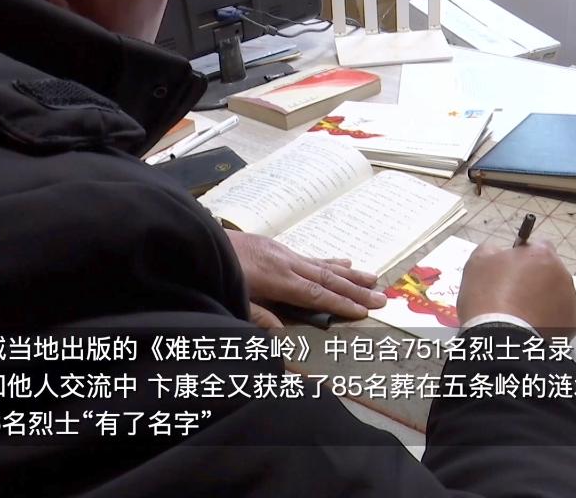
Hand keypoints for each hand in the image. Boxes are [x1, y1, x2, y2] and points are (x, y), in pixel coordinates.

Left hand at [225, 231, 385, 327]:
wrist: (195, 239)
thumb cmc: (213, 273)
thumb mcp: (231, 300)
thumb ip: (258, 316)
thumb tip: (283, 335)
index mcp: (276, 278)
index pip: (316, 294)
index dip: (341, 303)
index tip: (364, 311)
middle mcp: (284, 262)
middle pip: (326, 278)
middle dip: (355, 289)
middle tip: (381, 298)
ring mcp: (281, 252)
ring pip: (322, 264)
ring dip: (349, 273)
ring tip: (372, 278)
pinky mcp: (275, 246)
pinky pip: (309, 256)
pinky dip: (329, 261)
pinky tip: (343, 261)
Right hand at [458, 240, 575, 337]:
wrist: (500, 339)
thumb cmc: (487, 296)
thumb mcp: (477, 262)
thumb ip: (492, 250)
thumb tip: (499, 253)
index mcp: (542, 254)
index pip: (539, 245)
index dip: (524, 256)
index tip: (510, 269)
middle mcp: (562, 274)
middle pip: (549, 271)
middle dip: (535, 278)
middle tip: (513, 294)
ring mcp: (570, 300)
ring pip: (556, 294)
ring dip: (543, 299)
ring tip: (521, 314)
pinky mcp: (572, 323)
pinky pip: (559, 315)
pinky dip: (548, 319)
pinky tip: (531, 327)